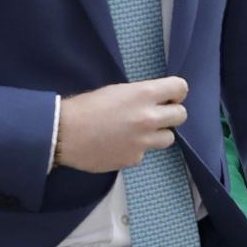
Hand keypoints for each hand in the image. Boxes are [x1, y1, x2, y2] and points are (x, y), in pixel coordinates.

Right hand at [55, 78, 187, 172]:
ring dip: (158, 134)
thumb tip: (152, 101)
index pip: (180, 88)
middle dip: (172, 113)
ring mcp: (144, 141)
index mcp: (144, 94)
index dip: (176, 92)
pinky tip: (119, 144)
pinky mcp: (134, 158)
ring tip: (139, 132)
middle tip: (158, 114)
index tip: (168, 96)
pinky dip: (136, 148)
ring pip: (169, 138)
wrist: (64, 134)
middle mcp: (149, 118)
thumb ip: (139, 96)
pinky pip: (144, 152)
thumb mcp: (116, 91)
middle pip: (181, 115)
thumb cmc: (85, 107)